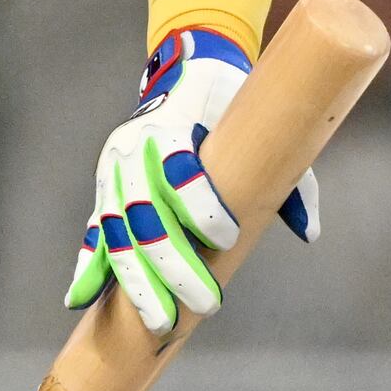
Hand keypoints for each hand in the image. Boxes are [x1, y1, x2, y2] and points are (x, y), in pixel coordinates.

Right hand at [64, 28, 319, 335]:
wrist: (187, 67)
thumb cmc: (235, 101)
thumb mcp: (267, 124)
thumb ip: (291, 178)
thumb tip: (309, 234)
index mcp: (173, 124)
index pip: (182, 172)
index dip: (202, 208)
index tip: (228, 239)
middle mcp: (134, 148)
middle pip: (147, 216)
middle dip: (174, 266)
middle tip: (206, 306)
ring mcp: (114, 170)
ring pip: (117, 233)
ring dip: (136, 281)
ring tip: (160, 323)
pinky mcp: (105, 188)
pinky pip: (94, 232)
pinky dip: (88, 266)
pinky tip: (80, 300)